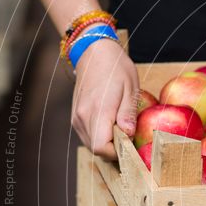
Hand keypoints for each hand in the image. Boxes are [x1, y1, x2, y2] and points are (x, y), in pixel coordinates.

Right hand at [71, 38, 138, 158]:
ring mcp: (76, 117)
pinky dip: (99, 136)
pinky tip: (110, 124)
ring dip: (107, 142)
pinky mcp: (75, 117)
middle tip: (128, 135)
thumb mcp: (130, 89)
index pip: (101, 147)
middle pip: (96, 149)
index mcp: (98, 110)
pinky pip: (87, 136)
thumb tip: (128, 135)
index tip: (130, 144)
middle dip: (114, 149)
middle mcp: (82, 117)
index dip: (117, 152)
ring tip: (120, 127)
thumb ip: (127, 114)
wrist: (94, 53)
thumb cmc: (116, 68)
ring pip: (91, 144)